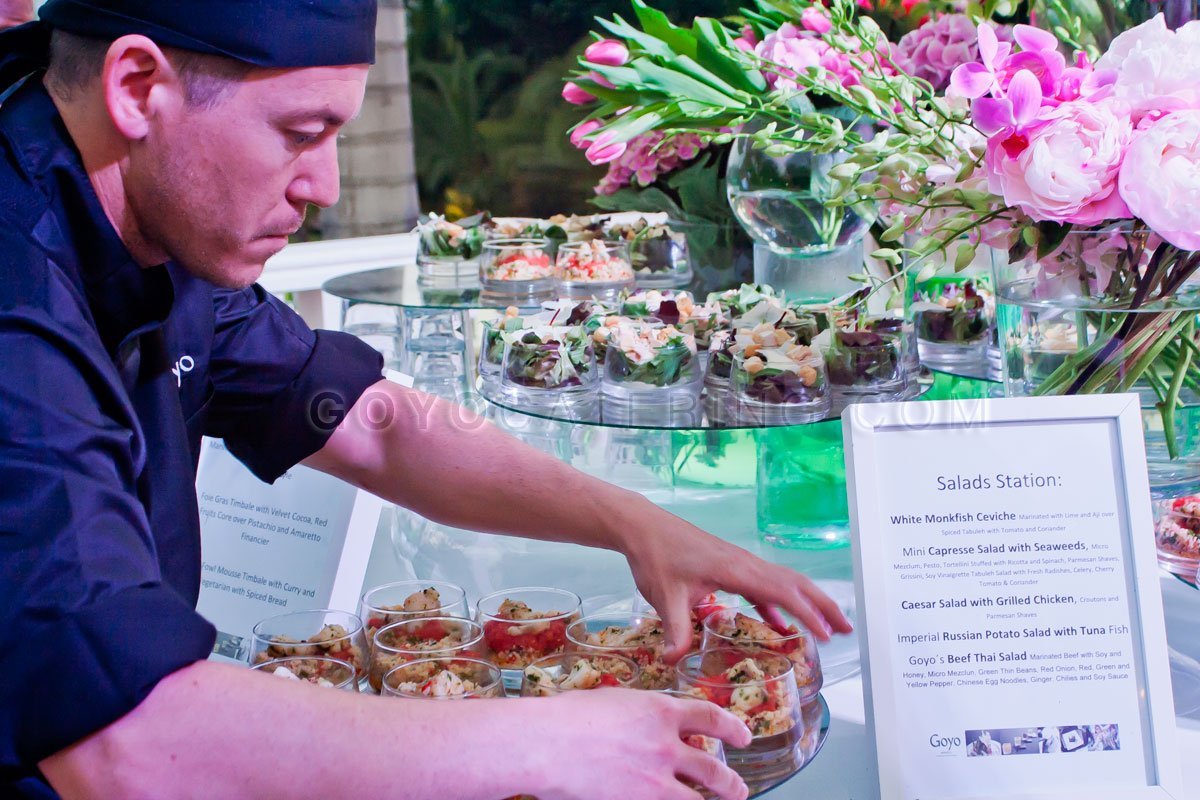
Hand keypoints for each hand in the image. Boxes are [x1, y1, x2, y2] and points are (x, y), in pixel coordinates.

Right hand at [526, 690, 751, 799]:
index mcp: (660, 711)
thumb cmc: (566, 717)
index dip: (731, 727)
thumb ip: (640, 714)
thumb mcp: (613, 702)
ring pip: (700, 797)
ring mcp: (655, 779)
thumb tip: (650, 724)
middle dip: (731, 782)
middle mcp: (666, 745)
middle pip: (713, 768)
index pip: (709, 717)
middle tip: (739, 789)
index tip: (743, 735)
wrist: (546, 743)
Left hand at [612, 495, 852, 660]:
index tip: (827, 634)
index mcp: (736, 569)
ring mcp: (739, 564)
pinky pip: (763, 586)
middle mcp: (745, 564)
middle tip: (847, 629)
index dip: (808, 613)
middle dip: (823, 605)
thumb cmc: (656, 556)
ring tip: (827, 628)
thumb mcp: (665, 597)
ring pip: (783, 582)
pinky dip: (778, 604)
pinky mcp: (730, 567)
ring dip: (806, 602)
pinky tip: (779, 624)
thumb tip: (675, 661)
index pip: (782, 591)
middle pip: (794, 583)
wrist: (644, 528)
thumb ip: (675, 630)